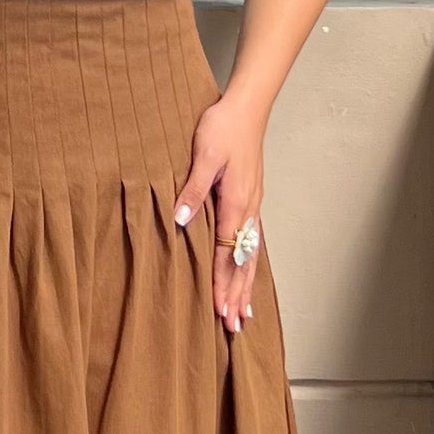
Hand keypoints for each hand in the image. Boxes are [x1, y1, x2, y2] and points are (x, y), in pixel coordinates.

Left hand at [172, 91, 267, 333]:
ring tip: (245, 312)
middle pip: (243, 262)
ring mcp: (253, 204)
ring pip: (250, 254)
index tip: (219, 311)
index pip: (227, 254)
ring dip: (246, 284)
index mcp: (235, 202)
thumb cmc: (222, 127)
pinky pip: (252, 240)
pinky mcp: (251, 198)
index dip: (222, 284)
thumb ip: (193, 189)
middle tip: (235, 326)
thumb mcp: (202, 155)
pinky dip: (250, 263)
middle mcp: (248, 209)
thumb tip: (180, 220)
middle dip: (238, 295)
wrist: (246, 107)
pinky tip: (248, 272)